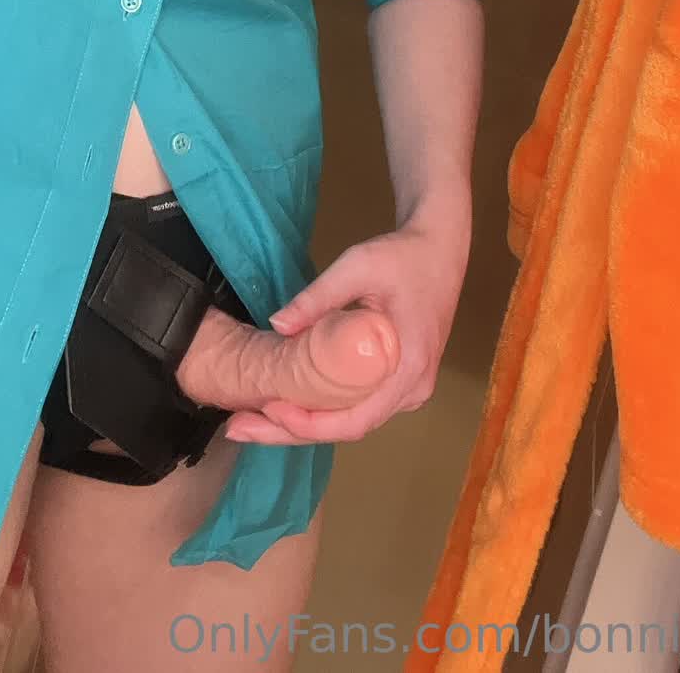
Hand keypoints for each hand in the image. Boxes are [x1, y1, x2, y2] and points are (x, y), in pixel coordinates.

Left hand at [222, 212, 470, 446]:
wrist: (439, 247)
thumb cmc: (401, 256)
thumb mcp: (357, 266)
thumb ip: (317, 298)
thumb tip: (275, 325)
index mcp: (408, 369)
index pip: (355, 420)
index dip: (308, 424)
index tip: (268, 408)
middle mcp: (412, 390)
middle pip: (349, 428)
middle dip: (292, 432)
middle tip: (239, 428)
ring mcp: (409, 389)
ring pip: (353, 421)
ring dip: (305, 423)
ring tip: (255, 418)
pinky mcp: (400, 381)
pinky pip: (360, 406)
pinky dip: (323, 409)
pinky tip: (289, 401)